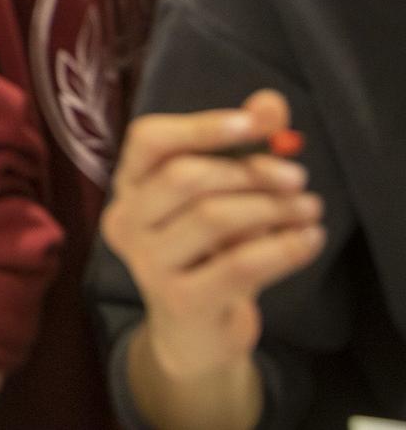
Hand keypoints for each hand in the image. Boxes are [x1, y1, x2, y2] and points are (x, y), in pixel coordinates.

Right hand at [102, 90, 324, 386]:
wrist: (194, 332)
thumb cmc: (208, 252)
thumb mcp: (222, 196)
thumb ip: (243, 145)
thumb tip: (271, 103)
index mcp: (128, 186)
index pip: (148, 139)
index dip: (202, 125)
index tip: (257, 123)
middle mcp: (126, 220)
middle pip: (183, 176)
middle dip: (249, 171)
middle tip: (298, 178)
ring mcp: (147, 263)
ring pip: (213, 218)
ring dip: (272, 208)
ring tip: (309, 208)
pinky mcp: (180, 301)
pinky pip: (239, 264)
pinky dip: (284, 247)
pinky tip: (308, 239)